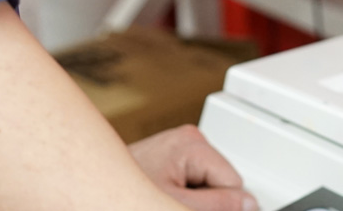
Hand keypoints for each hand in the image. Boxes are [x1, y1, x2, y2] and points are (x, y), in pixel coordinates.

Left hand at [129, 125, 257, 210]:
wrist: (91, 185)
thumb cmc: (121, 194)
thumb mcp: (178, 205)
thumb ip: (218, 205)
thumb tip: (251, 203)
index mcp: (192, 143)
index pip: (233, 181)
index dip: (221, 204)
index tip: (196, 206)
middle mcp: (187, 138)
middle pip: (221, 180)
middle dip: (206, 198)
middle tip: (174, 203)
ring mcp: (177, 145)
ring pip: (207, 181)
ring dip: (193, 196)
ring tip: (162, 197)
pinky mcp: (168, 155)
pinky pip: (191, 178)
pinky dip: (181, 190)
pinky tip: (159, 193)